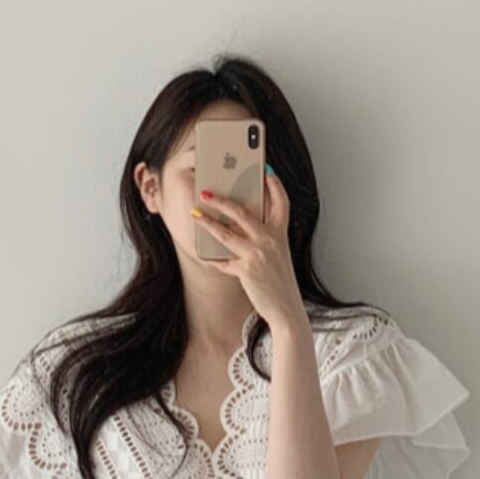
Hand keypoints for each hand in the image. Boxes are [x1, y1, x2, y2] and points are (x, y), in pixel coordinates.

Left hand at [191, 169, 303, 329]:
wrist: (286, 308)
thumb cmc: (279, 280)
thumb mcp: (278, 254)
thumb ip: (264, 237)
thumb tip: (241, 224)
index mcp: (280, 233)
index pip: (281, 202)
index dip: (275, 185)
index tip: (266, 170)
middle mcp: (270, 240)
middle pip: (242, 212)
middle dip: (221, 200)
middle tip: (205, 191)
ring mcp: (257, 255)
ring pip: (226, 233)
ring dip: (207, 223)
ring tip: (194, 214)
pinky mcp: (246, 271)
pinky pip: (223, 262)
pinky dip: (212, 260)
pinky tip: (203, 255)